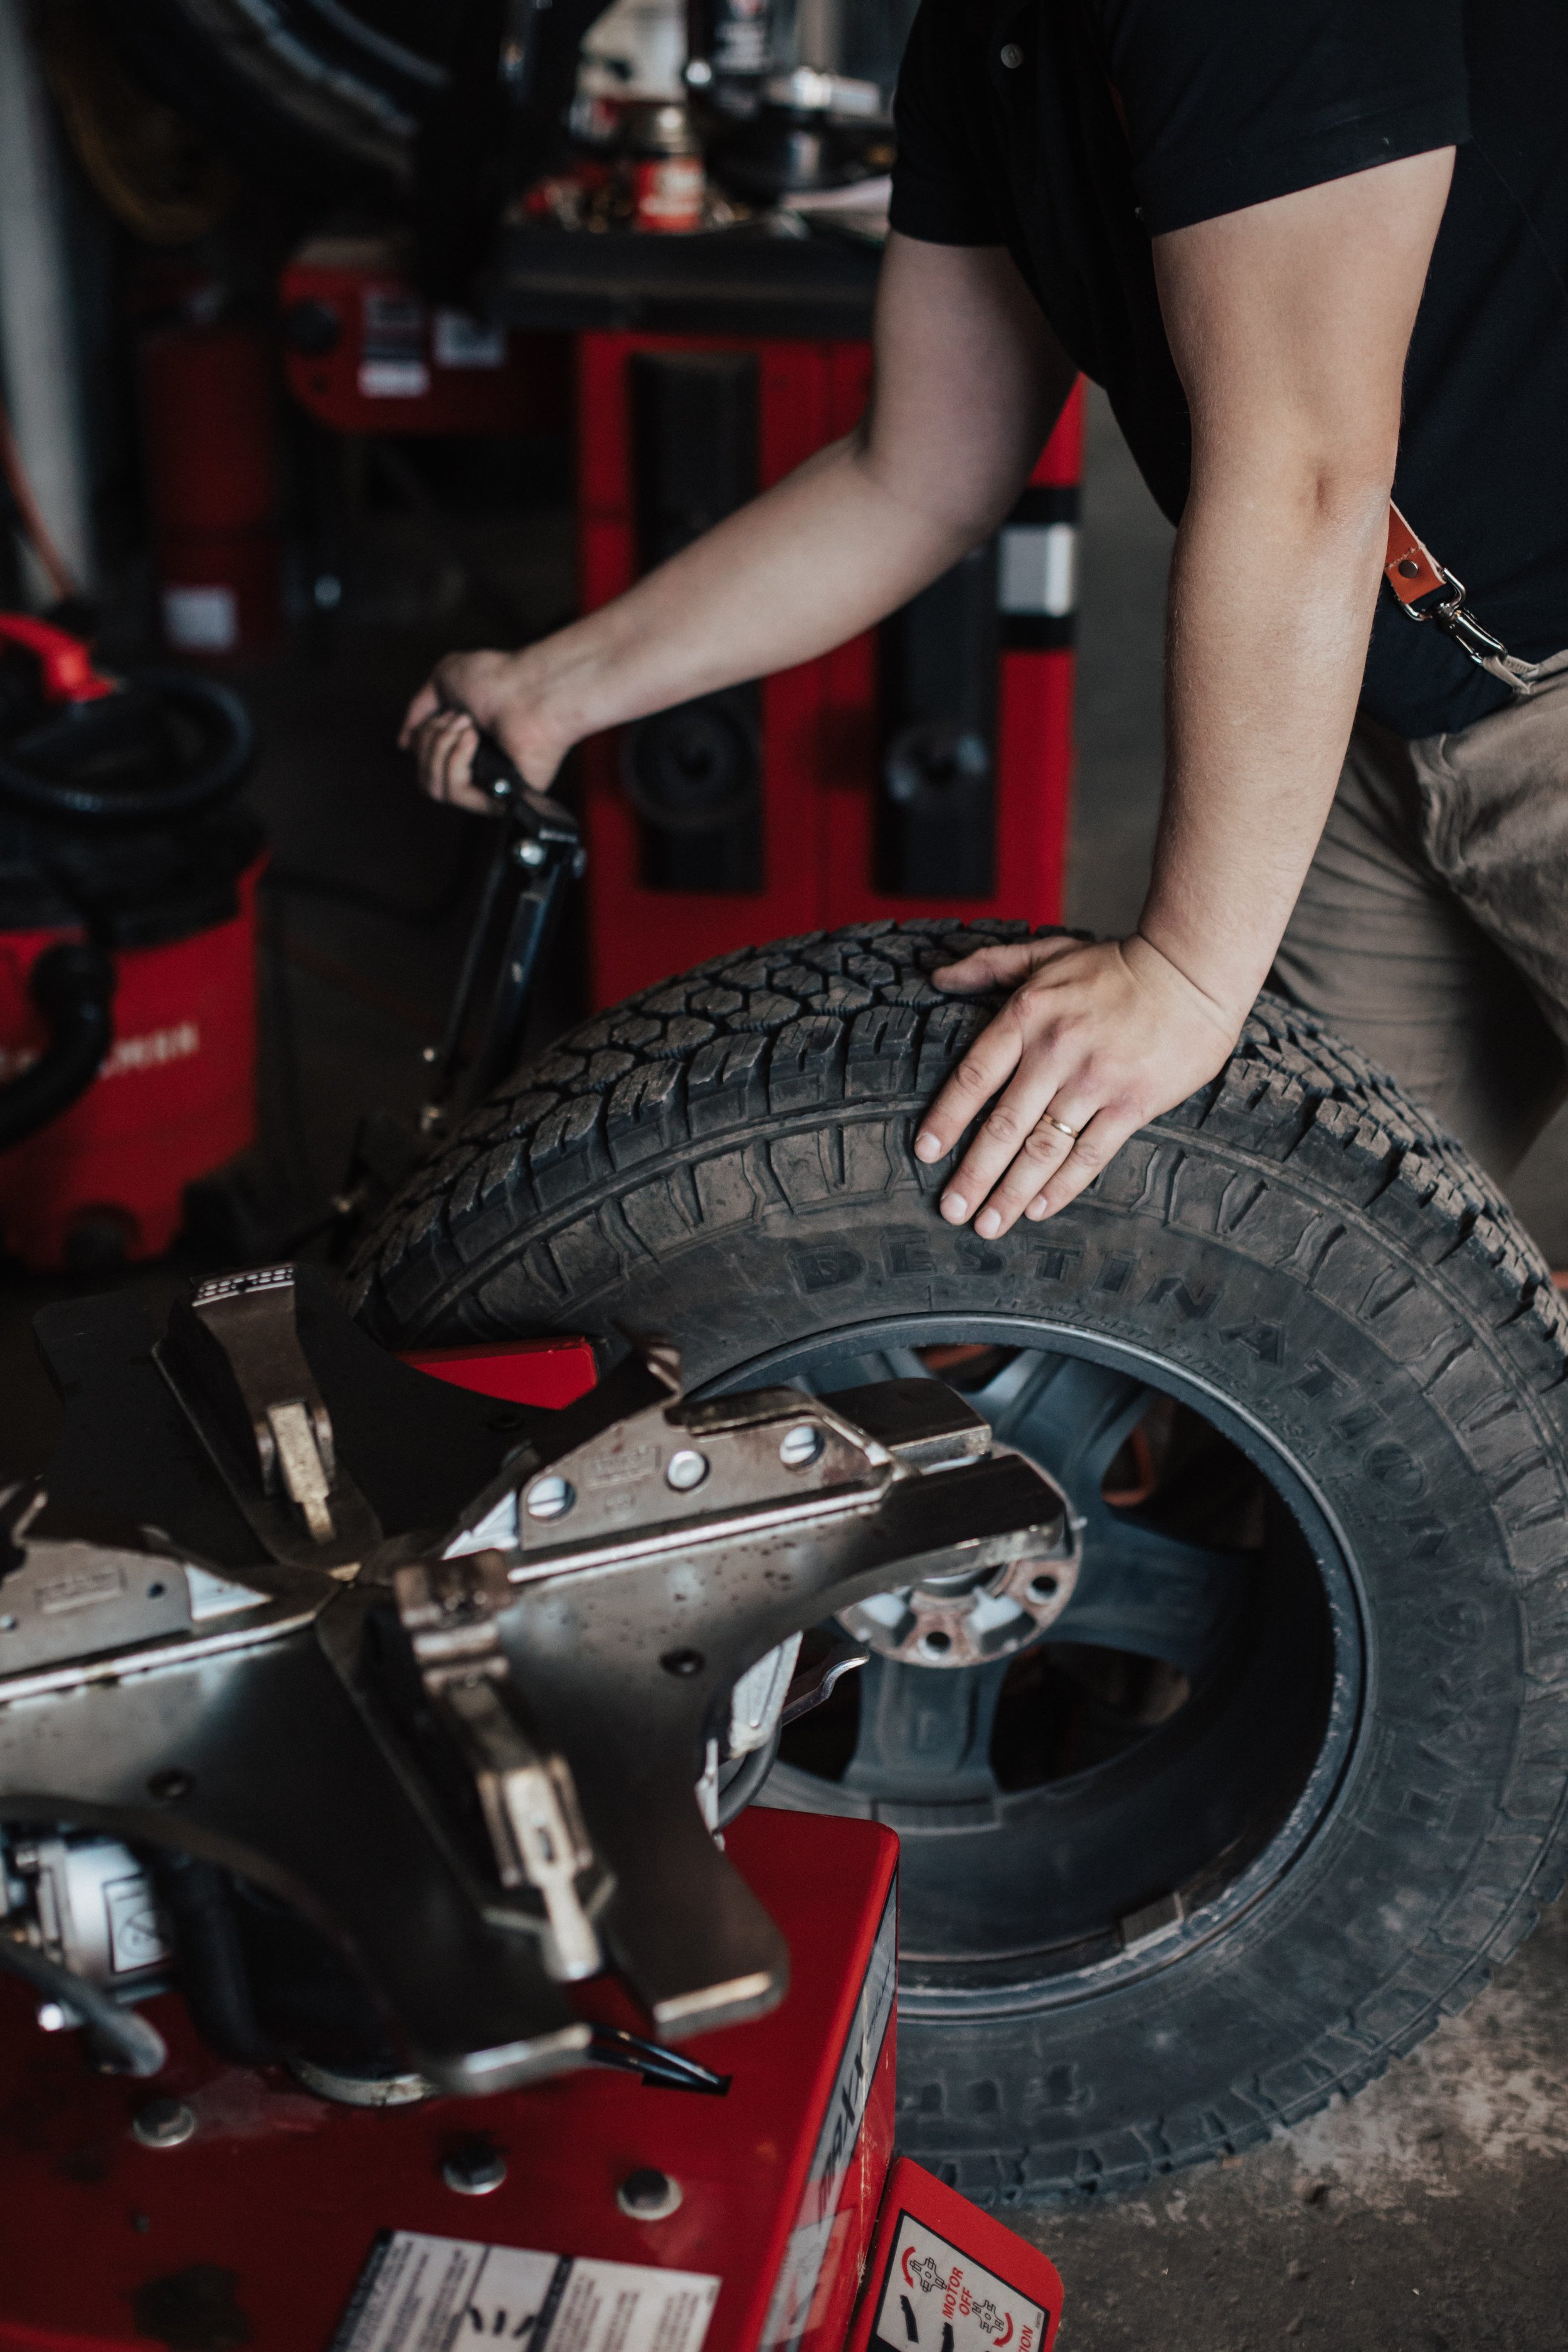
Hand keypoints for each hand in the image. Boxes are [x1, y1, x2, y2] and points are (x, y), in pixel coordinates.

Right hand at [399, 648, 563, 813]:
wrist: (530, 691)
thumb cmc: (499, 679)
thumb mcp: (444, 678)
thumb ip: (418, 709)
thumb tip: (405, 742)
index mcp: (462, 743)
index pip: (423, 761)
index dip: (424, 738)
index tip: (445, 714)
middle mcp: (474, 767)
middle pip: (423, 777)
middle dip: (431, 741)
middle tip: (460, 718)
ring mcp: (485, 784)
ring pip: (434, 788)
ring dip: (442, 748)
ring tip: (468, 726)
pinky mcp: (497, 797)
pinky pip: (457, 794)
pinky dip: (457, 760)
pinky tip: (474, 740)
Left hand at [914, 933, 1244, 1232]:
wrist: (1191, 969)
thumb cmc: (1114, 964)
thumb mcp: (1045, 953)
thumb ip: (988, 965)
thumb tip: (936, 978)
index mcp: (1027, 1016)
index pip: (974, 1078)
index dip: (946, 1119)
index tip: (925, 1154)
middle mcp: (1055, 1052)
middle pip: (1003, 1126)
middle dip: (973, 1175)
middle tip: (951, 1210)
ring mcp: (1095, 1081)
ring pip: (1043, 1149)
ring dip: (1011, 1193)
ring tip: (988, 1225)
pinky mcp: (1133, 1103)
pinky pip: (1090, 1155)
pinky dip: (1062, 1187)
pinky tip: (1038, 1209)